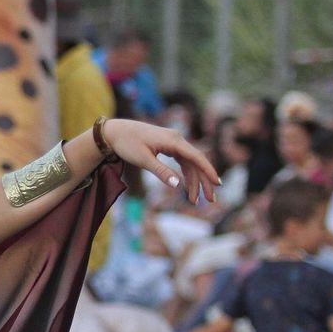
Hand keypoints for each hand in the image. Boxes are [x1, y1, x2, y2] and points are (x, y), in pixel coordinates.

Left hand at [101, 119, 220, 204]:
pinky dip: (186, 174)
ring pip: (190, 164)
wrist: (115, 131)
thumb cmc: (127, 144)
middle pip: (197, 162)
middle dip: (204, 182)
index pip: (197, 157)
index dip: (208, 171)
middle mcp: (177, 139)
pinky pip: (183, 161)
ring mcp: (174, 142)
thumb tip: (177, 185)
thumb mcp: (143, 160)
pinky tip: (188, 187)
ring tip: (194, 200)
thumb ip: (161, 171)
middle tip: (210, 200)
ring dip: (194, 181)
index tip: (217, 184)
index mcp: (173, 140)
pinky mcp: (169, 146)